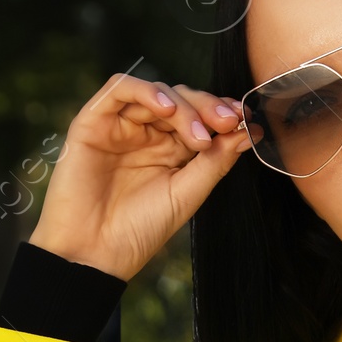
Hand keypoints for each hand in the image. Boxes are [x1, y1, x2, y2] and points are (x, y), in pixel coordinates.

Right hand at [31, 73, 250, 280]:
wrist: (94, 252)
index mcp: (171, 150)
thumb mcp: (187, 194)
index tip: (246, 121)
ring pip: (156, 93)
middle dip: (208, 108)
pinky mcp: (93, 121)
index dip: (222, 114)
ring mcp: (120, 125)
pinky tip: (166, 110)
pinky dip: (145, 92)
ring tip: (198, 135)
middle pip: (181, 99)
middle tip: (228, 123)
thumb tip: (248, 132)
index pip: (200, 117)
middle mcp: (146, 134)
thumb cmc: (139, 230)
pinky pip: (119, 89)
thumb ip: (215, 162)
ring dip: (183, 106)